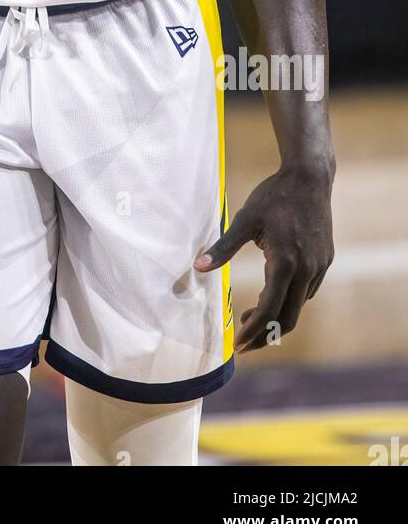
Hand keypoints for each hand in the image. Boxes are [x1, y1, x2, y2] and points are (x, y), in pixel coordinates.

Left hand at [194, 162, 333, 352]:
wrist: (309, 178)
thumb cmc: (273, 197)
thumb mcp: (244, 220)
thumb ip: (222, 248)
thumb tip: (198, 267)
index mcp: (284, 262)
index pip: (269, 310)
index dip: (253, 332)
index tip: (238, 345)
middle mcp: (306, 269)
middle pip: (288, 318)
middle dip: (265, 335)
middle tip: (243, 342)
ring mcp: (319, 266)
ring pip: (299, 306)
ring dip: (276, 317)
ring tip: (251, 315)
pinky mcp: (325, 261)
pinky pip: (307, 291)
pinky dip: (290, 301)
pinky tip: (273, 293)